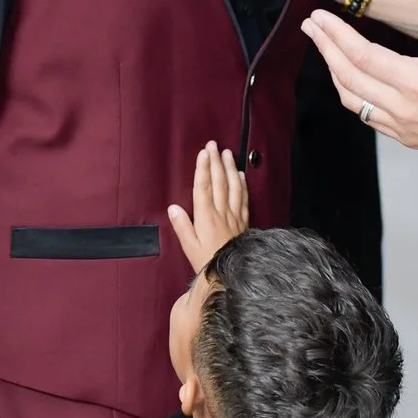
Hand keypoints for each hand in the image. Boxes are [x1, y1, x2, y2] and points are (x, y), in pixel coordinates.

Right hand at [166, 141, 249, 270]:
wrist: (233, 273)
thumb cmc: (208, 262)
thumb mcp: (189, 247)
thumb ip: (182, 226)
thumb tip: (173, 208)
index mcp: (206, 217)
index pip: (203, 187)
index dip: (202, 169)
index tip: (202, 153)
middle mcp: (221, 212)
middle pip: (218, 182)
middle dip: (215, 161)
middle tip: (213, 144)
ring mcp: (234, 216)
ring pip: (233, 186)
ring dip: (229, 168)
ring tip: (226, 153)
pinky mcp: (243, 222)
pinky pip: (244, 198)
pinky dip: (242, 184)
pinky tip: (241, 174)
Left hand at [301, 0, 417, 158]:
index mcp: (417, 83)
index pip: (362, 56)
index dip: (336, 35)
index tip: (319, 18)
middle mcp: (404, 109)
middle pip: (349, 77)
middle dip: (325, 49)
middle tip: (310, 27)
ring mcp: (403, 128)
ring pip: (354, 101)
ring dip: (336, 74)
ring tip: (326, 50)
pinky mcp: (408, 138)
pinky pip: (369, 117)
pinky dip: (353, 95)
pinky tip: (351, 80)